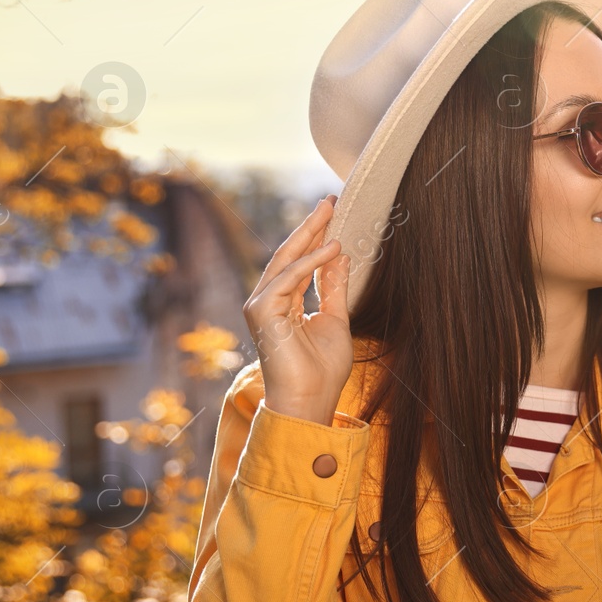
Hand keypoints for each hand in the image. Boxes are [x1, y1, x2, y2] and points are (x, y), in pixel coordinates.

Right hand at [242, 193, 352, 424]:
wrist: (311, 400)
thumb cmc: (323, 370)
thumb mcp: (336, 319)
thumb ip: (333, 287)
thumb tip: (341, 255)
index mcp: (284, 304)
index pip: (299, 263)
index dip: (315, 238)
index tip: (332, 214)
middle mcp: (268, 302)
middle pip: (289, 256)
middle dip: (309, 227)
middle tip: (328, 201)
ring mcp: (261, 306)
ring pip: (285, 261)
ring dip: (309, 235)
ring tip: (330, 213)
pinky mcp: (262, 312)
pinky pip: (288, 278)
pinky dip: (310, 262)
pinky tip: (332, 248)